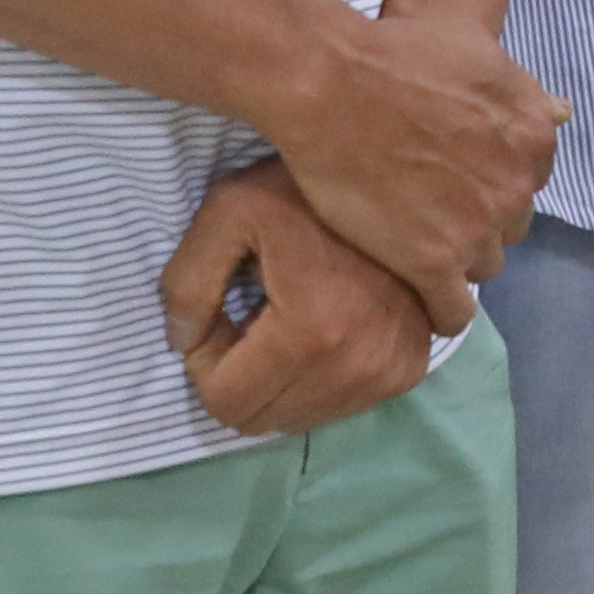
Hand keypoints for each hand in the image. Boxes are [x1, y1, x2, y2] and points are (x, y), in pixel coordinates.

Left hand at [161, 159, 437, 437]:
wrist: (401, 173)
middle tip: (249, 315)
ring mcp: (390, 374)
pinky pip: (340, 405)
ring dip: (278, 380)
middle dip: (240, 376)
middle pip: (262, 420)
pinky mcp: (412, 370)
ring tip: (285, 317)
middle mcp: (357, 368)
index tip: (219, 314)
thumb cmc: (304, 187)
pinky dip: (316, 377)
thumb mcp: (228, 210)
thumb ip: (187, 281)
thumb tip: (181, 343)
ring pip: (300, 420)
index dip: (205, 362)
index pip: (226, 403)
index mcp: (309, 334)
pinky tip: (321, 325)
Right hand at [273, 7, 562, 345]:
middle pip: (508, 226)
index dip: (490, 181)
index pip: (527, 181)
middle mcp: (516, 189)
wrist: (334, 84)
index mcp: (534, 138)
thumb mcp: (479, 51)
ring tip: (413, 244)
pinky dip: (441, 311)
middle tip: (429, 206)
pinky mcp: (433, 264)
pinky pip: (453, 311)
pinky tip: (420, 297)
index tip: (456, 178)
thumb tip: (562, 112)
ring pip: (483, 266)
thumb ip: (523, 92)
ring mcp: (477, 230)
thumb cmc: (400, 53)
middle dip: (477, 219)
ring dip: (455, 259)